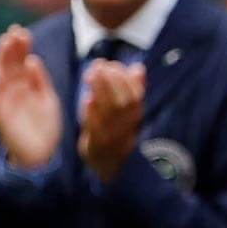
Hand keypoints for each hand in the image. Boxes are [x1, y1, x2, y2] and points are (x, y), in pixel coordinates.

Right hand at [0, 26, 61, 168]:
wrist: (43, 157)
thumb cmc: (45, 127)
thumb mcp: (47, 99)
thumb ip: (40, 81)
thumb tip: (32, 59)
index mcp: (24, 86)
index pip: (19, 62)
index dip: (20, 48)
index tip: (23, 32)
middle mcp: (11, 93)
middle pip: (8, 66)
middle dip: (10, 48)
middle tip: (14, 31)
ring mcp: (4, 104)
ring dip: (0, 61)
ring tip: (5, 45)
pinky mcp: (0, 118)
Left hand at [78, 60, 144, 181]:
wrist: (112, 163)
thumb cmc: (118, 129)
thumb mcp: (130, 110)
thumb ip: (134, 88)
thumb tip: (138, 68)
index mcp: (135, 114)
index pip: (135, 94)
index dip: (123, 77)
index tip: (110, 64)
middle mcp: (126, 125)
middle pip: (122, 102)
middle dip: (110, 81)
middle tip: (98, 65)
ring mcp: (112, 135)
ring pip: (108, 112)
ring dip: (99, 92)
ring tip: (88, 75)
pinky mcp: (96, 144)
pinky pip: (95, 128)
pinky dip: (92, 114)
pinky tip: (87, 99)